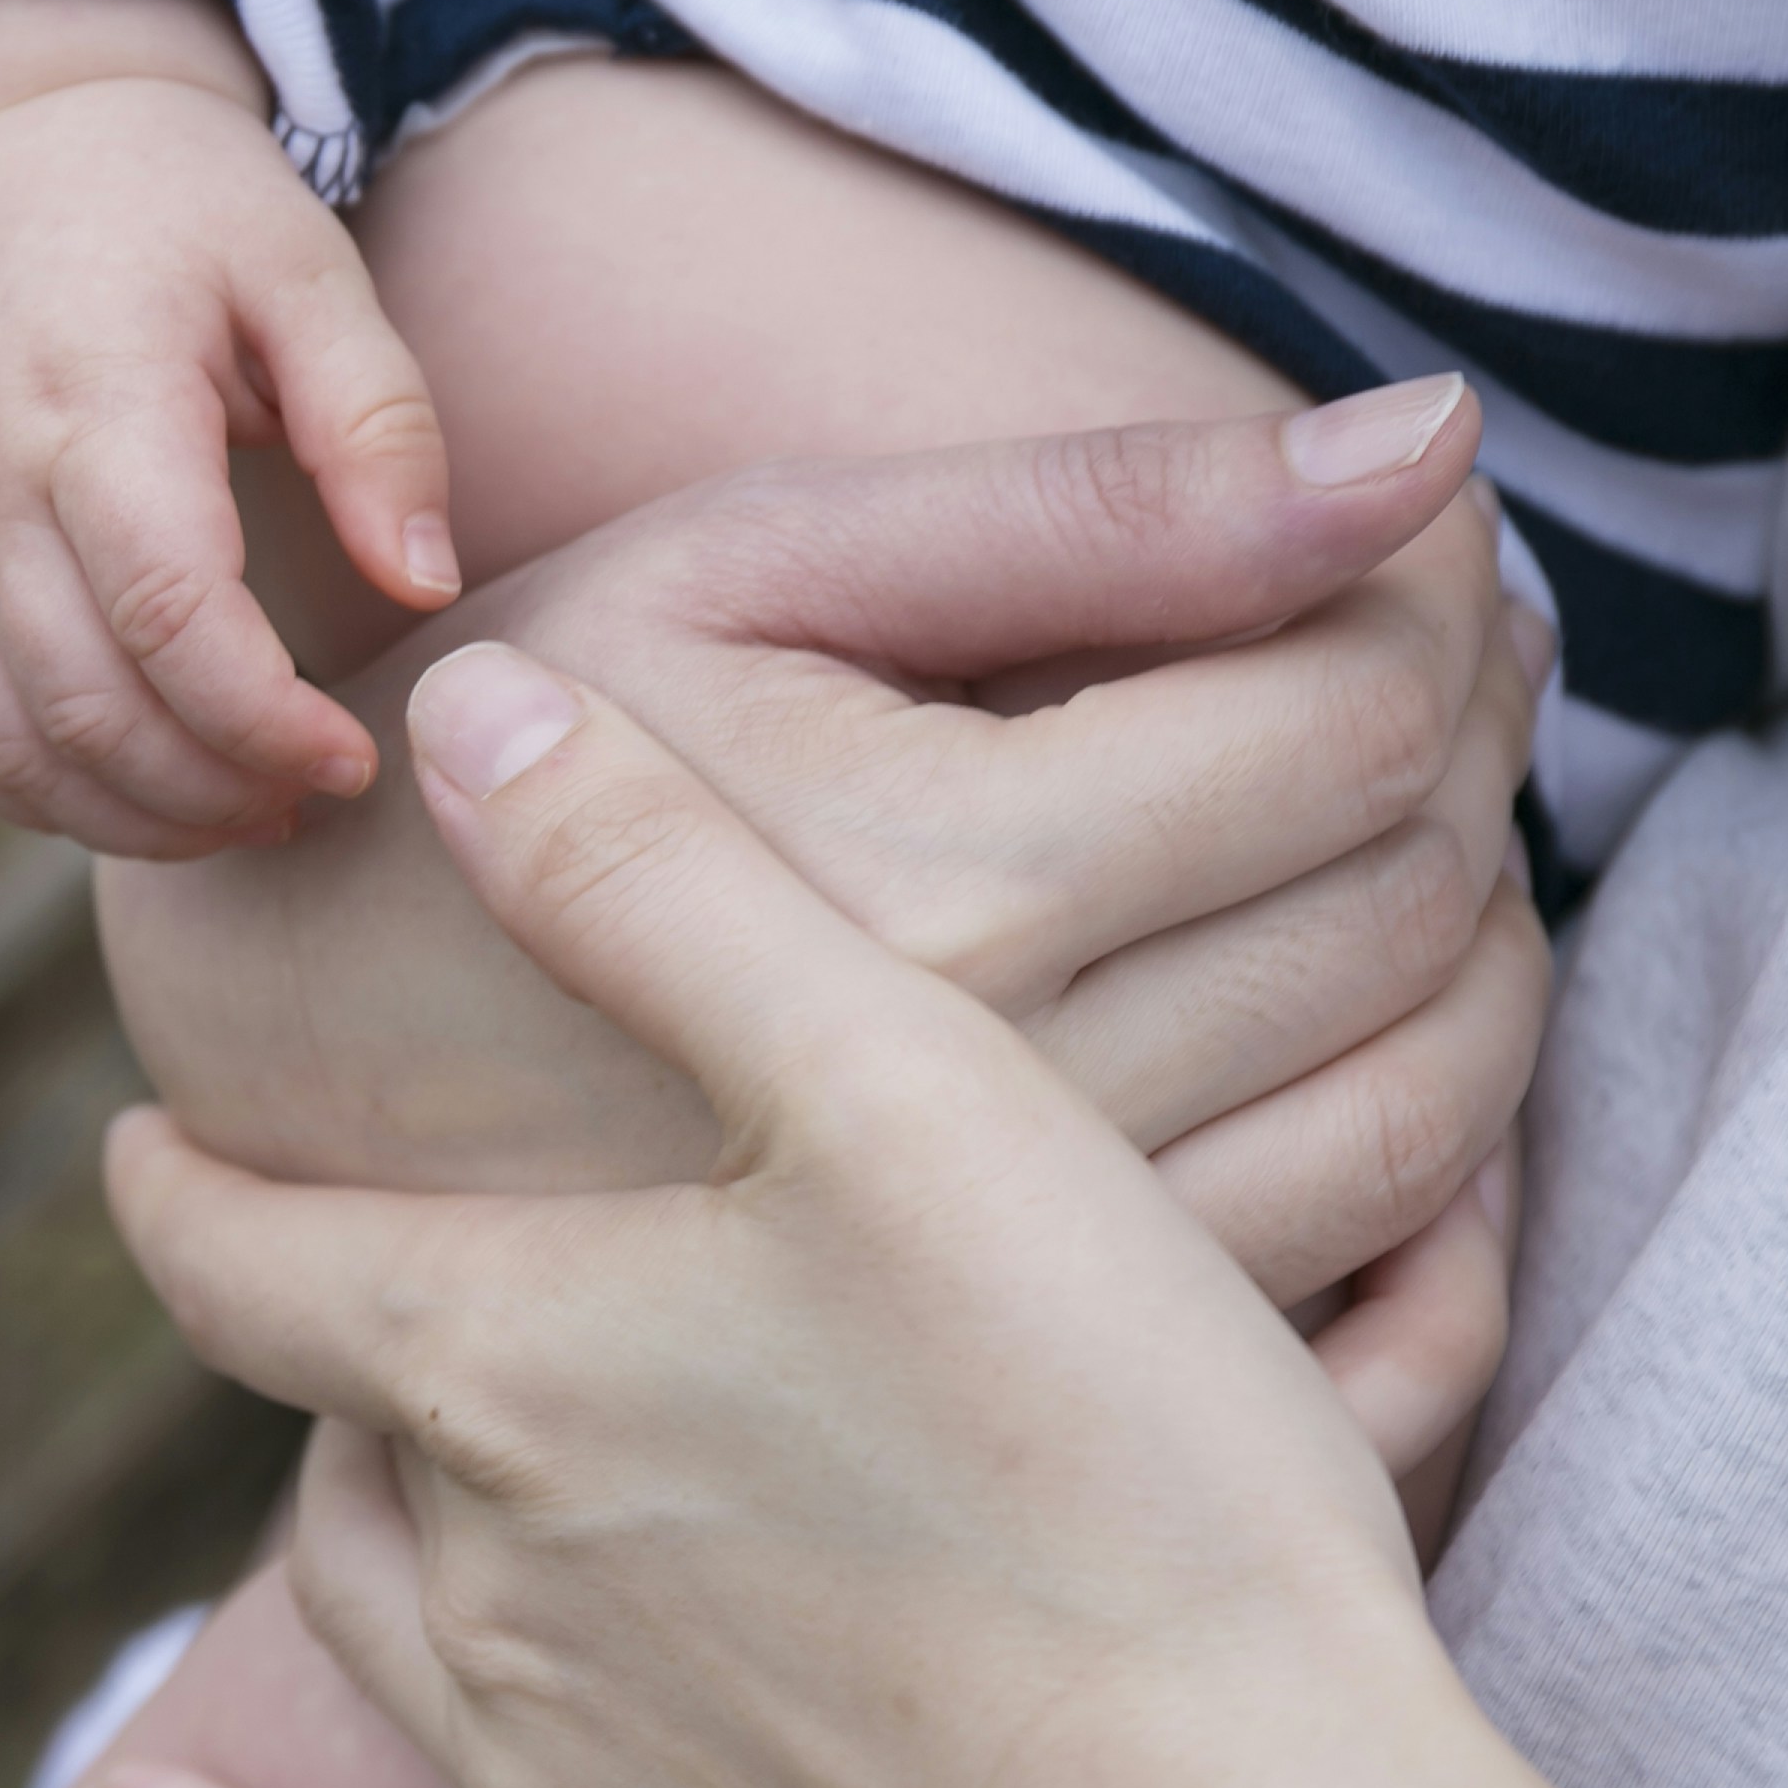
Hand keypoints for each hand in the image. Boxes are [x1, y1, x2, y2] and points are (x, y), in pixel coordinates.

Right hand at [0, 0, 457, 856]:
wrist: (11, 154)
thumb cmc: (184, 213)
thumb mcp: (308, 272)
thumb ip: (378, 425)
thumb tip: (427, 586)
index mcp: (94, 401)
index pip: (167, 615)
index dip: (264, 721)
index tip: (353, 760)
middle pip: (85, 704)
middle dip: (213, 786)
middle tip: (313, 795)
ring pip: (11, 741)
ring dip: (133, 814)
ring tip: (245, 811)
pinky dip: (44, 792)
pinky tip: (147, 794)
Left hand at [88, 644, 1787, 1787]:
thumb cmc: (1104, 1447)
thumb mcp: (896, 1084)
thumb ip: (661, 883)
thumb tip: (449, 713)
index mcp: (503, 1359)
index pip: (246, 1249)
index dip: (182, 1179)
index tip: (147, 1131)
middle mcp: (476, 1574)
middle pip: (331, 1426)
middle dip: (332, 1343)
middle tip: (362, 1277)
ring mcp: (545, 1781)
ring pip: (361, 1617)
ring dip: (356, 1521)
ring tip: (379, 1460)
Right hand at [106, 386, 1550, 1358]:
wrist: (305, 1054)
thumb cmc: (519, 745)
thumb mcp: (748, 565)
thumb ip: (1094, 509)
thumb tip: (1434, 439)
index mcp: (948, 874)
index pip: (1359, 709)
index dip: (1442, 589)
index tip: (1409, 524)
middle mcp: (1020, 1095)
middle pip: (1421, 885)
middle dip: (1476, 724)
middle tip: (1426, 634)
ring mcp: (1043, 1258)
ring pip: (1439, 1075)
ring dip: (1482, 908)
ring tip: (1405, 792)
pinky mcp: (1049, 1348)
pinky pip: (1382, 1242)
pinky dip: (1439, 1093)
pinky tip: (1361, 984)